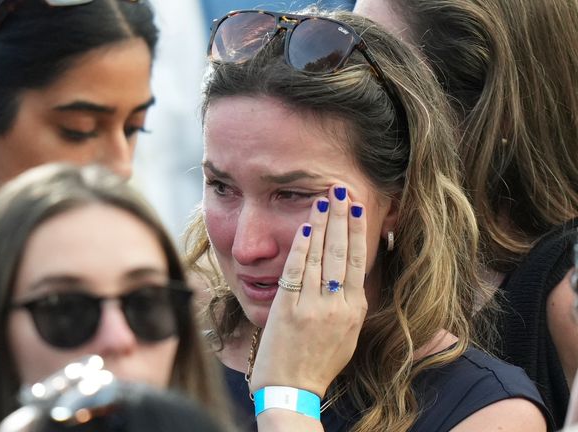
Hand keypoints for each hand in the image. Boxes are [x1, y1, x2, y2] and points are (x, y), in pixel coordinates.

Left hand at [249, 185, 368, 397]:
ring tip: (325, 197)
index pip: (358, 261)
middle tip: (343, 188)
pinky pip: (296, 270)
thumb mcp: (346, 336)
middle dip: (342, 216)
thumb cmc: (318, 363)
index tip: (358, 207)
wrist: (292, 390)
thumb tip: (349, 278)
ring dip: (322, 222)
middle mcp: (336, 305)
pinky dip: (301, 245)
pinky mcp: (287, 308)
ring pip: (320, 256)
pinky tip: (304, 224)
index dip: (358, 231)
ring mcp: (311, 305)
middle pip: (341, 252)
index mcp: (354, 310)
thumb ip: (348, 305)